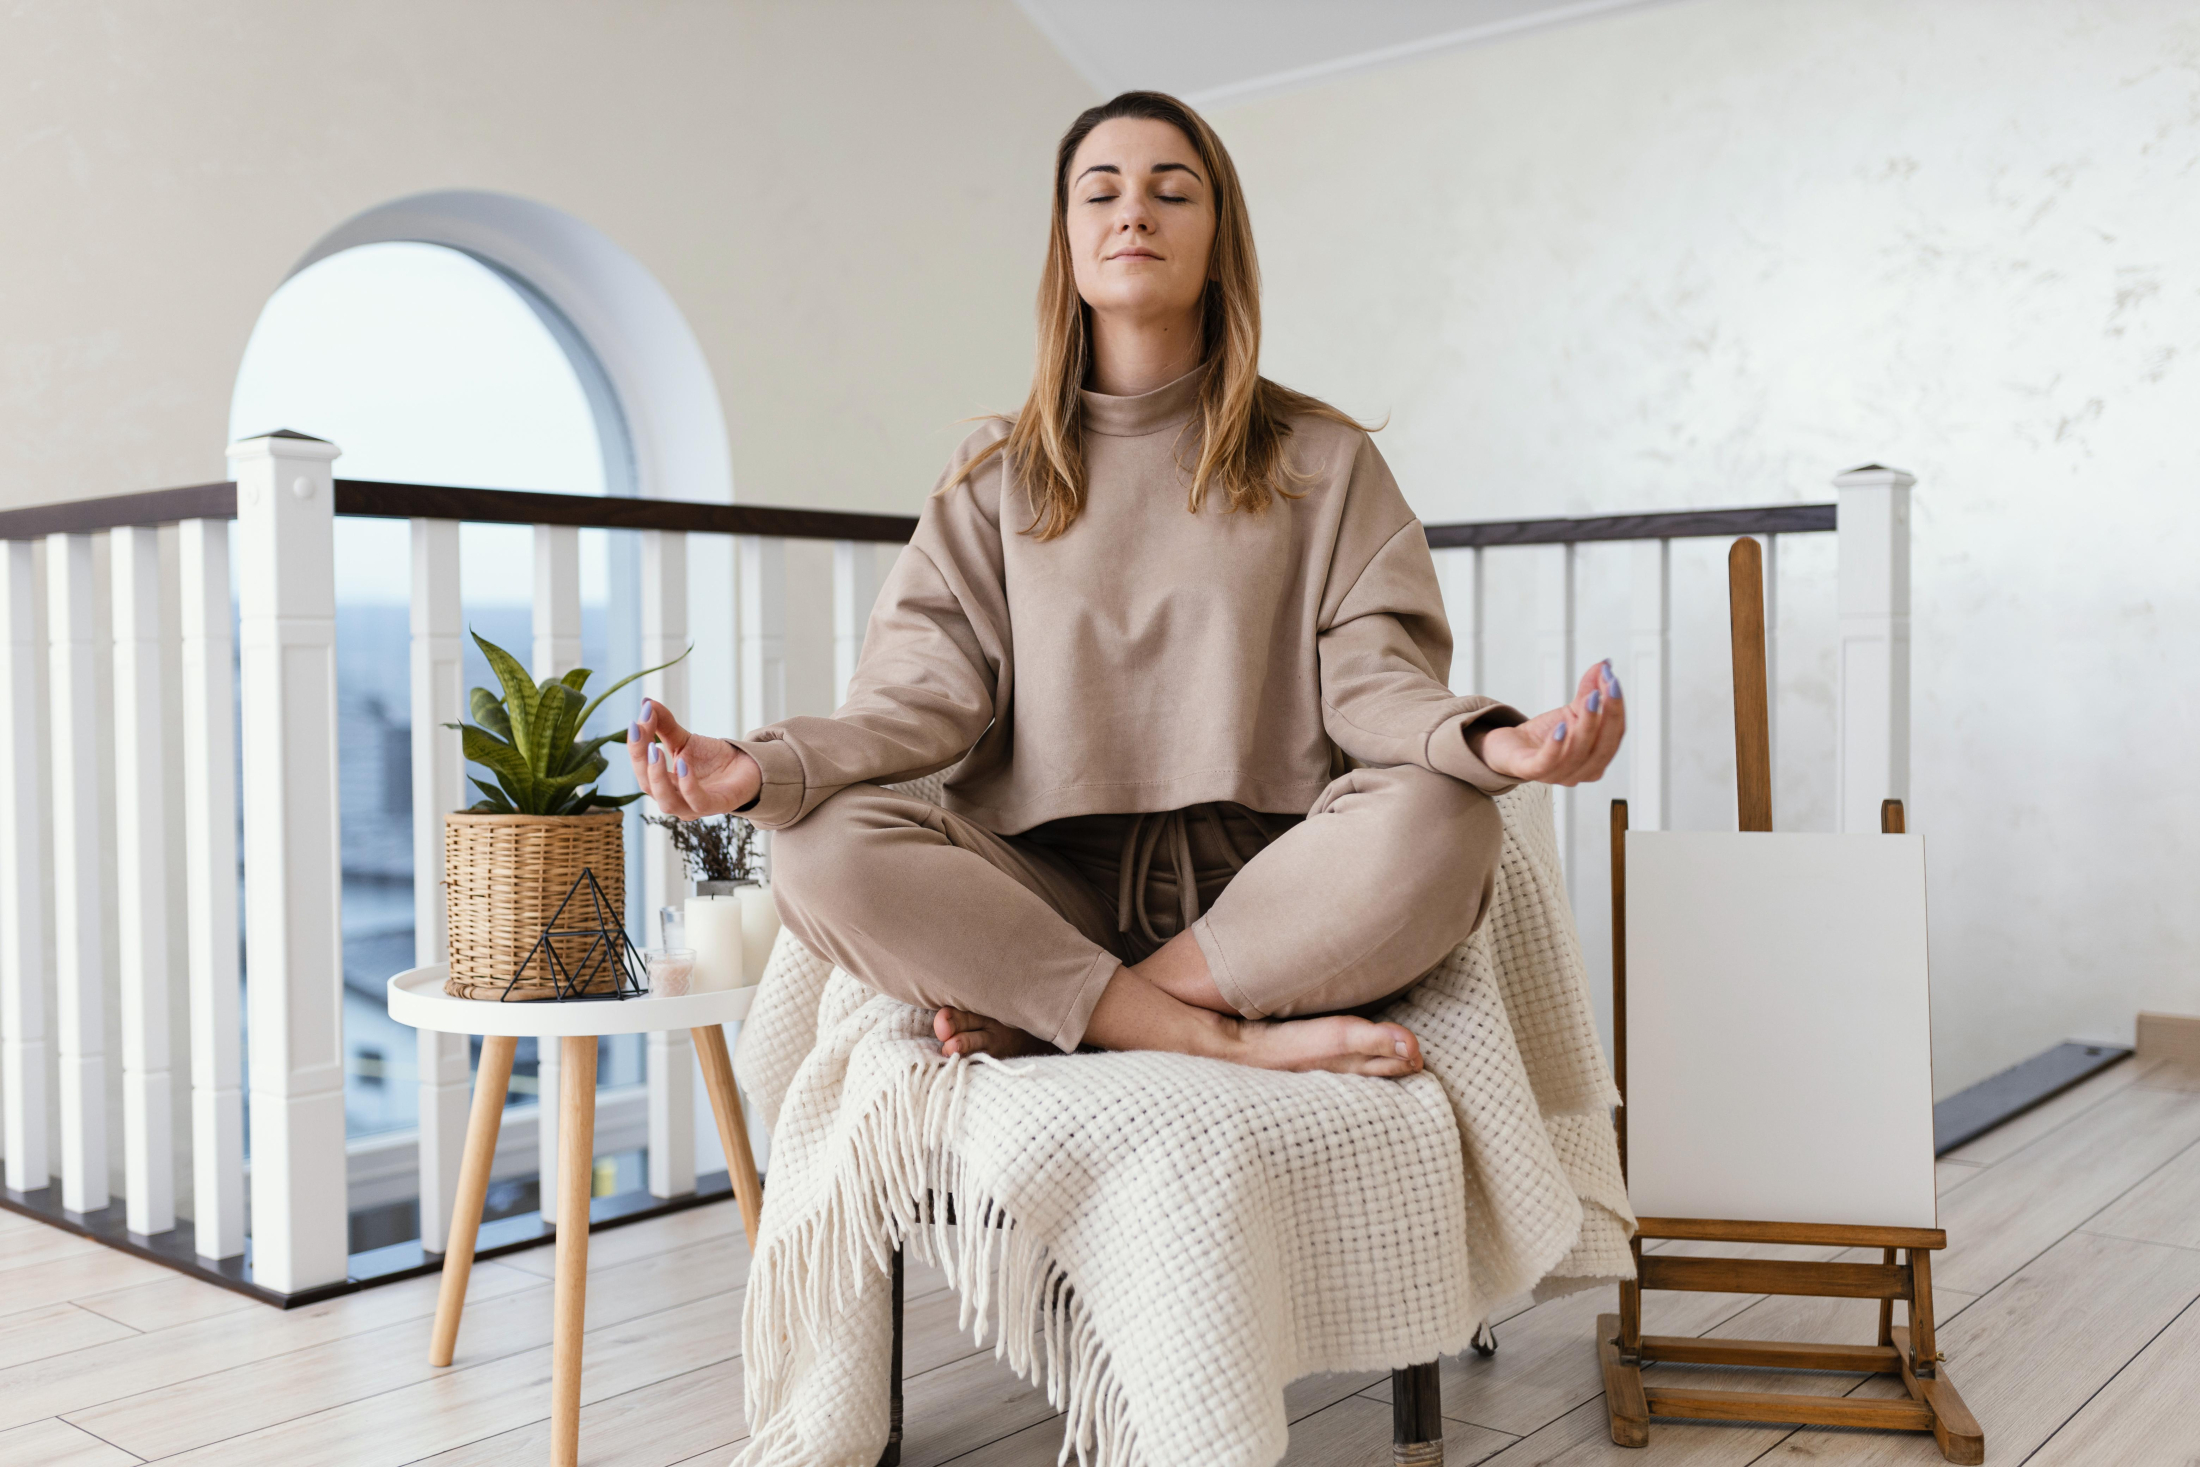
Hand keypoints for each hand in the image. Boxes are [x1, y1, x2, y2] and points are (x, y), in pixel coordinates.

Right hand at [628, 698, 761, 817]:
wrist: (748, 765)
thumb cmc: (712, 758)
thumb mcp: (684, 739)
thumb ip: (664, 724)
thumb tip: (646, 703)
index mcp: (662, 784)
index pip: (641, 768)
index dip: (635, 745)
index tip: (635, 721)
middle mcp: (674, 799)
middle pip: (648, 786)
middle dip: (641, 759)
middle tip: (641, 730)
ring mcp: (694, 806)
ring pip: (667, 802)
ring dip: (658, 776)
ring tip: (656, 750)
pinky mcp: (717, 805)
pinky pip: (697, 802)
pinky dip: (688, 785)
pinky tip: (683, 763)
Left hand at [1473, 660, 1624, 786]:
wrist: (1509, 747)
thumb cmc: (1546, 734)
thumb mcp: (1571, 710)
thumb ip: (1589, 690)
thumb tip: (1605, 665)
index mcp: (1597, 758)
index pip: (1615, 734)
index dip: (1617, 707)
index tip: (1613, 679)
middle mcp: (1581, 771)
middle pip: (1603, 747)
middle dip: (1609, 715)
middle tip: (1608, 685)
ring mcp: (1557, 775)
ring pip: (1579, 753)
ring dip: (1587, 724)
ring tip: (1590, 698)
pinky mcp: (1531, 771)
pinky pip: (1547, 761)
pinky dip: (1556, 745)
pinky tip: (1561, 726)